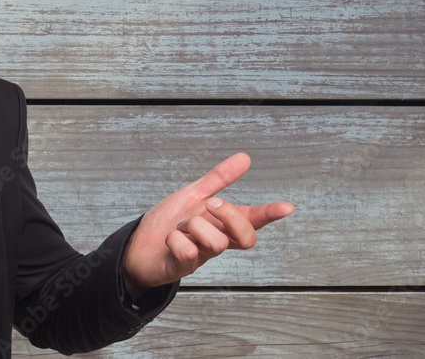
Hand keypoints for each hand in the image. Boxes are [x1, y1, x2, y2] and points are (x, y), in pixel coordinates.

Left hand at [121, 153, 293, 298]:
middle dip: (231, 216)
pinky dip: (174, 239)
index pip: (253, 220)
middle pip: (246, 237)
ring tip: (181, 225)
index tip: (287, 207)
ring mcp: (201, 256)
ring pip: (216, 243)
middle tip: (210, 204)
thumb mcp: (193, 196)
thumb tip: (245, 158)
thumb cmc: (168, 223)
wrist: (137, 246)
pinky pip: (187, 251)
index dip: (270, 214)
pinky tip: (169, 239)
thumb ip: (218, 180)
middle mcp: (216, 240)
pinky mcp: (183, 267)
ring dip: (195, 226)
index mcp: (221, 223)